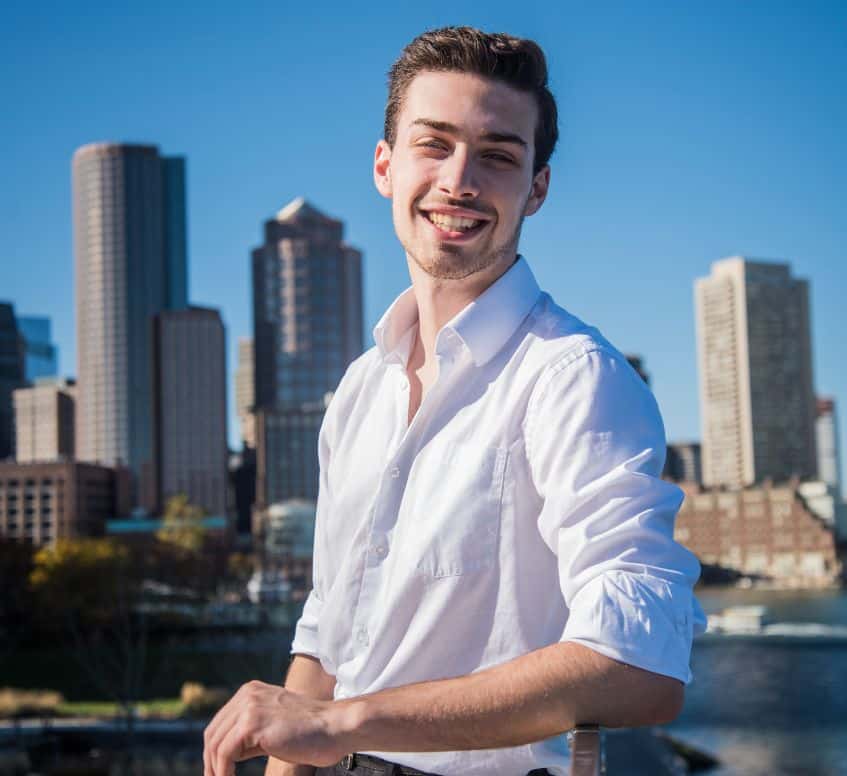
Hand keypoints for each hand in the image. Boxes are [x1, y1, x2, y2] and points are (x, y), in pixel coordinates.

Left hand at [203, 680, 347, 775]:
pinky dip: (222, 772)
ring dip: (215, 770)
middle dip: (211, 762)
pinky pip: (224, 753)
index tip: (218, 772)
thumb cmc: (311, 732)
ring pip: (215, 745)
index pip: (220, 723)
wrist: (334, 727)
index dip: (214, 751)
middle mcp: (247, 694)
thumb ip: (251, 733)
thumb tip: (224, 755)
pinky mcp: (251, 724)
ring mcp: (249, 706)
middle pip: (213, 734)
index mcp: (251, 691)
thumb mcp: (274, 723)